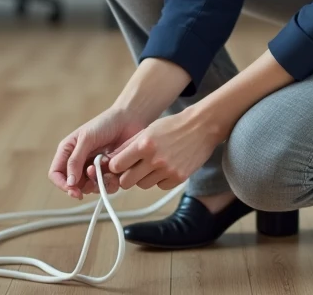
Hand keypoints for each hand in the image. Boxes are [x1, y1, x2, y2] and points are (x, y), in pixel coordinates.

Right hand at [50, 106, 147, 198]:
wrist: (129, 119)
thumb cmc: (105, 124)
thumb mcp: (86, 139)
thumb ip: (75, 160)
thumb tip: (70, 183)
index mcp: (68, 152)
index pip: (56, 174)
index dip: (62, 184)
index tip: (73, 189)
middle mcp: (79, 163)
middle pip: (74, 185)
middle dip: (83, 186)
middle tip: (93, 179)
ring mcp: (94, 169)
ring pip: (91, 188)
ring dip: (98, 183)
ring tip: (105, 167)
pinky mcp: (109, 173)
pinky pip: (107, 186)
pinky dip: (110, 182)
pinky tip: (115, 171)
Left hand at [106, 109, 222, 191]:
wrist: (202, 126)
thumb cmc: (172, 126)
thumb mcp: (147, 130)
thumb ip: (128, 146)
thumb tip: (110, 161)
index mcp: (144, 144)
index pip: (117, 166)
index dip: (115, 166)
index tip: (119, 164)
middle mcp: (155, 159)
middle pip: (126, 182)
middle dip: (126, 176)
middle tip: (132, 169)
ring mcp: (167, 170)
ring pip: (143, 185)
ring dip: (143, 178)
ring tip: (152, 164)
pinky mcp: (179, 178)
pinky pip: (160, 186)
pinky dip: (160, 180)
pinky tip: (166, 167)